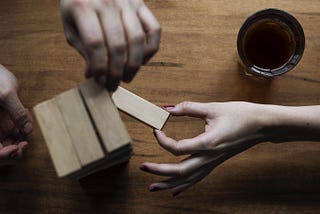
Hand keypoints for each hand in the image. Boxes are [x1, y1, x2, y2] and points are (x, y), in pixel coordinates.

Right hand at [0, 65, 31, 165]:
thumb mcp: (6, 94)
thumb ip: (17, 112)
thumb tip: (28, 129)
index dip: (3, 155)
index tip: (15, 149)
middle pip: (0, 152)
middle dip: (12, 154)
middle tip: (24, 145)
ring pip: (7, 146)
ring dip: (18, 145)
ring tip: (26, 135)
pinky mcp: (6, 123)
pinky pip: (14, 135)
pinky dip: (22, 134)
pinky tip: (26, 122)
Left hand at [61, 0, 160, 90]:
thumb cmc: (78, 4)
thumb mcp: (70, 24)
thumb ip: (82, 49)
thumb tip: (94, 75)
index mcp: (83, 7)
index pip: (95, 44)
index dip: (99, 67)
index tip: (100, 81)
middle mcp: (107, 2)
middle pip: (117, 45)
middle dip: (116, 71)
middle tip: (113, 84)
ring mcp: (127, 2)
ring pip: (137, 39)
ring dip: (134, 65)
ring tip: (127, 77)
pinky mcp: (141, 3)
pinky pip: (154, 29)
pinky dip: (151, 48)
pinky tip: (142, 60)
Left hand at [140, 101, 268, 195]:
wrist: (262, 125)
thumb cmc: (241, 115)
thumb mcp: (213, 107)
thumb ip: (188, 108)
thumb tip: (168, 108)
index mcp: (208, 143)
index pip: (177, 149)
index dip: (162, 140)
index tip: (156, 129)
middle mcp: (210, 157)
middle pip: (180, 171)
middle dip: (159, 171)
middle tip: (143, 167)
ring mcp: (213, 163)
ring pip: (188, 179)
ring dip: (169, 184)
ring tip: (152, 188)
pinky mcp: (216, 163)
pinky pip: (198, 178)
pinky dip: (185, 186)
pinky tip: (175, 192)